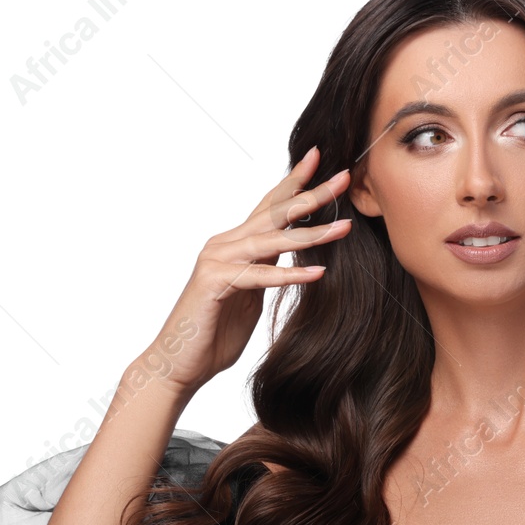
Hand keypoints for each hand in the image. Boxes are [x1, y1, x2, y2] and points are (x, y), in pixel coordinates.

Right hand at [146, 145, 351, 395]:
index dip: (295, 182)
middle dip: (312, 195)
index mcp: (235, 244)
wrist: (179, 364)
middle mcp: (224, 245)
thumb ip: (266, 270)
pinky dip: (289, 275)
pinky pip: (259, 276)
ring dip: (311, 234)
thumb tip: (293, 256)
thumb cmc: (215, 331)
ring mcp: (216, 261)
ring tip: (345, 228)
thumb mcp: (251, 295)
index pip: (269, 206)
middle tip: (343, 178)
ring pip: (270, 241)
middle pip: (274, 214)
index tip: (322, 160)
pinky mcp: (214, 284)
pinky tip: (318, 272)